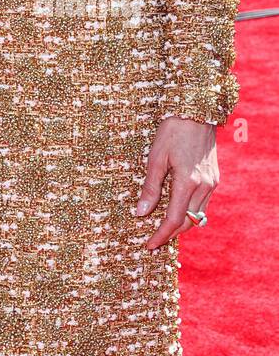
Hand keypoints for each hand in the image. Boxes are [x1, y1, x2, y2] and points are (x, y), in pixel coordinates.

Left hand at [135, 116, 219, 249]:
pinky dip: (189, 211)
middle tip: (153, 240)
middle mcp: (204, 186)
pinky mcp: (214, 178)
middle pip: (187, 222)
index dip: (160, 235)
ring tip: (161, 228)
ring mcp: (211, 183)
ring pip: (197, 215)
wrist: (195, 111)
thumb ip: (150, 188)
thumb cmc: (171, 131)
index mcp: (187, 182)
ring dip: (180, 224)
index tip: (148, 244)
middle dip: (170, 234)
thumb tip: (141, 213)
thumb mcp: (155, 158)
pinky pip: (202, 204)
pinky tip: (175, 209)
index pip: (173, 219)